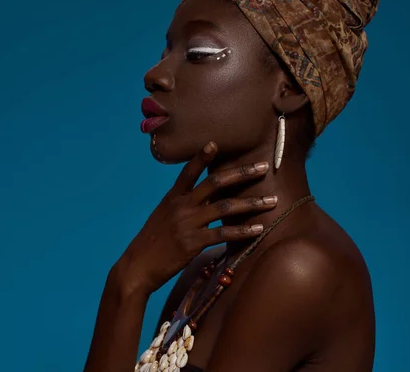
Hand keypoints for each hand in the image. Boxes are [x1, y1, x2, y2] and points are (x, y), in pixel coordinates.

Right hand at [108, 141, 276, 297]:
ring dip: (251, 203)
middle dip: (242, 174)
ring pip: (225, 207)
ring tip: (271, 201)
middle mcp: (181, 206)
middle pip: (215, 183)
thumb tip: (203, 198)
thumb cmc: (153, 242)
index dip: (201, 157)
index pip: (188, 172)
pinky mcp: (193, 243)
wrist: (137, 266)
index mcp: (172, 198)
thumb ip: (182, 205)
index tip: (215, 143)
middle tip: (263, 167)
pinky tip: (258, 229)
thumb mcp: (163, 216)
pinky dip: (243, 231)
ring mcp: (187, 224)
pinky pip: (223, 234)